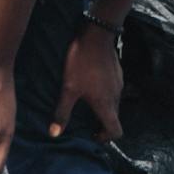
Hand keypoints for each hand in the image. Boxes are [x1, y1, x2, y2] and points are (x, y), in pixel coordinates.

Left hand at [51, 23, 123, 142]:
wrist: (97, 35)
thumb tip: (54, 134)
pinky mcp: (118, 73)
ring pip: (114, 104)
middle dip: (102, 123)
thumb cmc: (82, 63)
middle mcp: (116, 97)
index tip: (93, 133)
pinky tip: (92, 84)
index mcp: (106, 105)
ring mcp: (119, 84)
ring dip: (104, 108)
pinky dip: (105, 94)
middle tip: (86, 121)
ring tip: (87, 102)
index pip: (116, 131)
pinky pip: (114, 90)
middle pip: (114, 118)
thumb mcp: (68, 89)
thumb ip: (62, 112)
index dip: (106, 138)